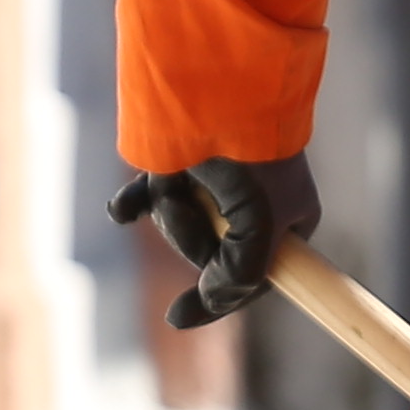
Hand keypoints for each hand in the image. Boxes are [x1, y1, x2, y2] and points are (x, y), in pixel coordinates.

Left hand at [107, 151, 323, 328]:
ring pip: (177, 227)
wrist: (221, 92)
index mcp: (287, 221)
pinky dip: (133, 206)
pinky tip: (122, 213)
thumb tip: (209, 303)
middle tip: (194, 214)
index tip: (177, 317)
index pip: (253, 278)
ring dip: (170, 214)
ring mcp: (210, 188)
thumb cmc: (253, 160)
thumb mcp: (259, 230)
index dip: (221, 297)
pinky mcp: (177, 167)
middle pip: (209, 256)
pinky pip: (146, 200)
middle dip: (191, 241)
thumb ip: (238, 279)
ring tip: (175, 186)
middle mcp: (248, 208)